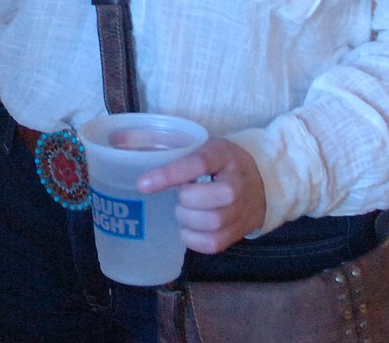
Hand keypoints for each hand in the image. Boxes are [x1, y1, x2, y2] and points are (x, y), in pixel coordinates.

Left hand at [136, 136, 266, 253]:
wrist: (263, 182)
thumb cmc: (221, 162)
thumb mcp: (203, 145)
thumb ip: (172, 148)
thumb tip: (125, 147)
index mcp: (223, 155)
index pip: (198, 163)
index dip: (169, 175)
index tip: (143, 184)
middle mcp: (236, 183)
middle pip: (208, 200)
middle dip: (185, 201)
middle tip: (180, 196)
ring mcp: (241, 210)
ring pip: (212, 224)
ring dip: (188, 220)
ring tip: (184, 212)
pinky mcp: (239, 232)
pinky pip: (214, 244)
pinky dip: (194, 239)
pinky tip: (189, 228)